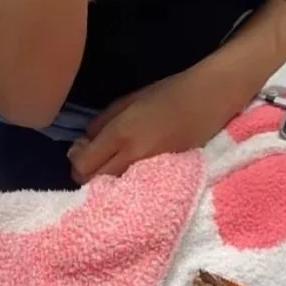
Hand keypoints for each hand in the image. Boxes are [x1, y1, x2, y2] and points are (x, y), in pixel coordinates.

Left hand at [69, 67, 241, 183]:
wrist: (209, 100)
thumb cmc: (168, 93)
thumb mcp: (128, 100)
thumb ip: (101, 122)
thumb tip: (84, 143)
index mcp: (121, 134)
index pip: (82, 165)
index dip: (76, 160)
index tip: (81, 150)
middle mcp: (133, 157)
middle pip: (93, 183)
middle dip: (86, 174)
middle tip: (94, 160)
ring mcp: (151, 171)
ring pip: (114, 191)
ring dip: (105, 181)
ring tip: (113, 165)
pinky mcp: (166, 178)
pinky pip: (135, 190)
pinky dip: (126, 184)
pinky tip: (131, 171)